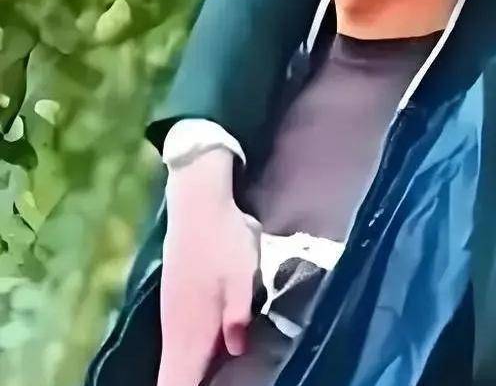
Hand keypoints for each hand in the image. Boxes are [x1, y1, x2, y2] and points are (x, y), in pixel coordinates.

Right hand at [157, 149, 260, 385]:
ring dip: (185, 372)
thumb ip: (238, 316)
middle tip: (213, 383)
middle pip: (173, 373)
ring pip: (173, 359)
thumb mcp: (242, 277)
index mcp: (193, 328)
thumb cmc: (225, 241)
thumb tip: (235, 352)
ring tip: (208, 377)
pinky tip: (201, 357)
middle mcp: (176, 327)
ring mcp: (173, 314)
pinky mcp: (175, 301)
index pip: (178, 379)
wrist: (198, 206)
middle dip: (186, 383)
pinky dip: (184, 357)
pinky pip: (176, 342)